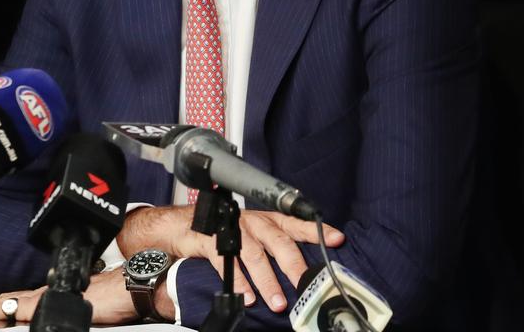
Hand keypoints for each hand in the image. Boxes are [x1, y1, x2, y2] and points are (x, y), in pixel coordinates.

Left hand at [0, 271, 135, 328]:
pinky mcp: (52, 303)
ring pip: (12, 304)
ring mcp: (50, 298)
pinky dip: (3, 310)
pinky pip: (21, 308)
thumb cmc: (115, 298)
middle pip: (12, 302)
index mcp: (55, 296)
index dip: (0, 306)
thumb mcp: (86, 307)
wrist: (130, 287)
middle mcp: (49, 294)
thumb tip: (58, 319)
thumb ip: (69, 311)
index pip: (21, 303)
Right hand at [117, 206, 344, 313]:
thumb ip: (277, 248)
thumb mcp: (256, 235)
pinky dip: (239, 282)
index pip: (298, 224)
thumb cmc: (227, 231)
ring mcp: (234, 230)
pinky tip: (247, 298)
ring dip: (268, 282)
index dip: (318, 231)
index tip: (338, 239)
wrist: (185, 226)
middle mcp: (255, 223)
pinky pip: (228, 263)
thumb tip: (303, 270)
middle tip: (306, 285)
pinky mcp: (212, 241)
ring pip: (255, 256)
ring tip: (278, 302)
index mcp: (269, 220)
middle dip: (294, 266)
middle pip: (279, 243)